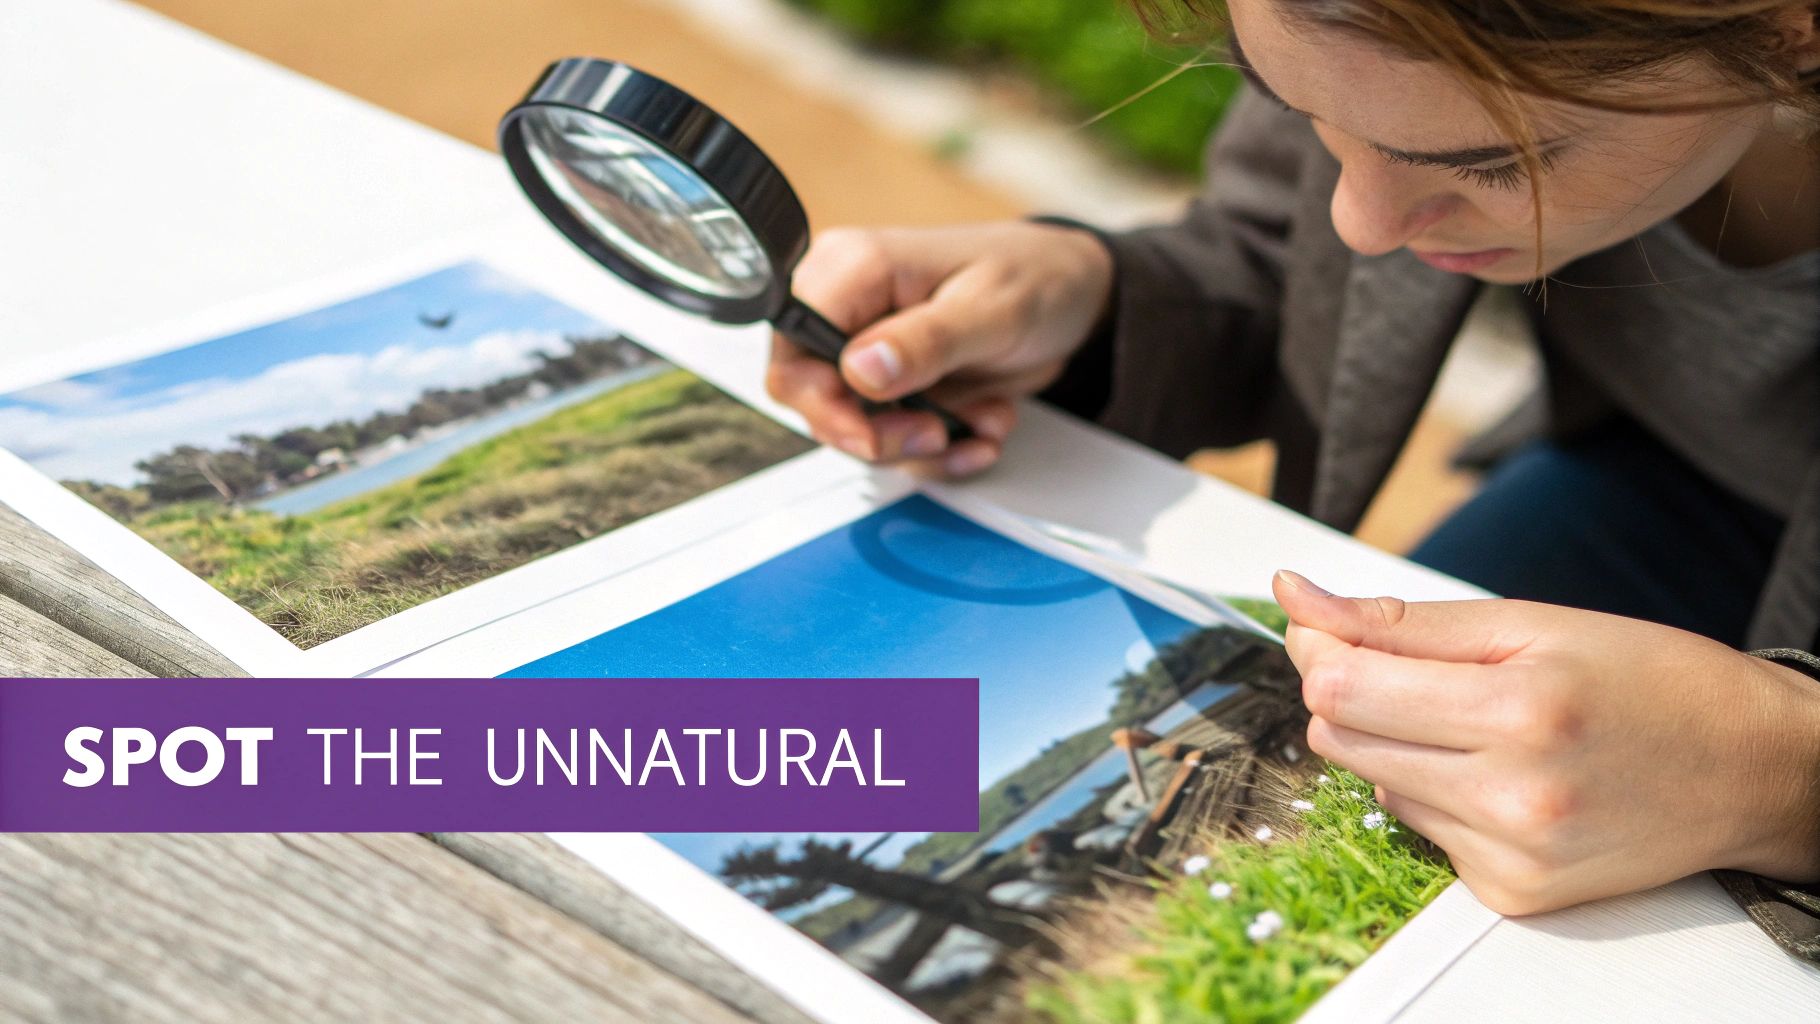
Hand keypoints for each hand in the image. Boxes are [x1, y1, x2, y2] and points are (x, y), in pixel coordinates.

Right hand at [766, 221, 1113, 476]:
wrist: (1076, 296)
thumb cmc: (1036, 276)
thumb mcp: (991, 309)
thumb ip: (925, 341)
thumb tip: (859, 369)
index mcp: (852, 270)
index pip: (793, 351)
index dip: (824, 404)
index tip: (873, 434)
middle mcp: (848, 311)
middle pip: (814, 400)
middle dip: (879, 435)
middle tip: (936, 434)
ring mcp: (870, 352)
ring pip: (855, 430)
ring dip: (923, 446)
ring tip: (982, 423)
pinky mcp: (895, 386)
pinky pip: (894, 440)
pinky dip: (942, 451)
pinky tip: (983, 429)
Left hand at [1273, 570, 1819, 915]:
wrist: (1751, 769)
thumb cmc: (1649, 681)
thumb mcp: (1530, 624)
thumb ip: (1400, 621)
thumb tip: (1295, 599)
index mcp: (1519, 709)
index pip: (1342, 689)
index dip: (1320, 652)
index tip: (1330, 631)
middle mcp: (1513, 794)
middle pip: (1341, 739)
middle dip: (1353, 696)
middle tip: (1418, 674)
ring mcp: (1512, 855)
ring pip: (1372, 784)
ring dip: (1397, 747)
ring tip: (1480, 727)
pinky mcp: (1513, 894)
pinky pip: (1419, 830)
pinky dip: (1436, 796)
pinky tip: (1500, 777)